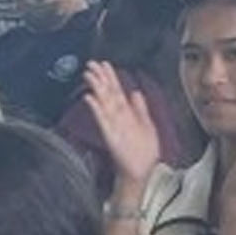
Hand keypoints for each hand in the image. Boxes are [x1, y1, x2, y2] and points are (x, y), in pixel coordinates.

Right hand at [86, 61, 162, 189]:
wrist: (140, 171)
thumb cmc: (143, 151)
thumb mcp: (147, 124)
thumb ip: (140, 108)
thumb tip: (135, 92)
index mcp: (127, 113)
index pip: (117, 90)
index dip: (110, 77)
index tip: (104, 64)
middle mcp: (118, 117)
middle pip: (107, 93)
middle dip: (100, 78)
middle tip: (90, 64)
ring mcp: (113, 125)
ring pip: (103, 102)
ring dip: (96, 88)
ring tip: (88, 75)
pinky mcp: (110, 135)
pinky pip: (102, 120)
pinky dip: (96, 109)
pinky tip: (90, 98)